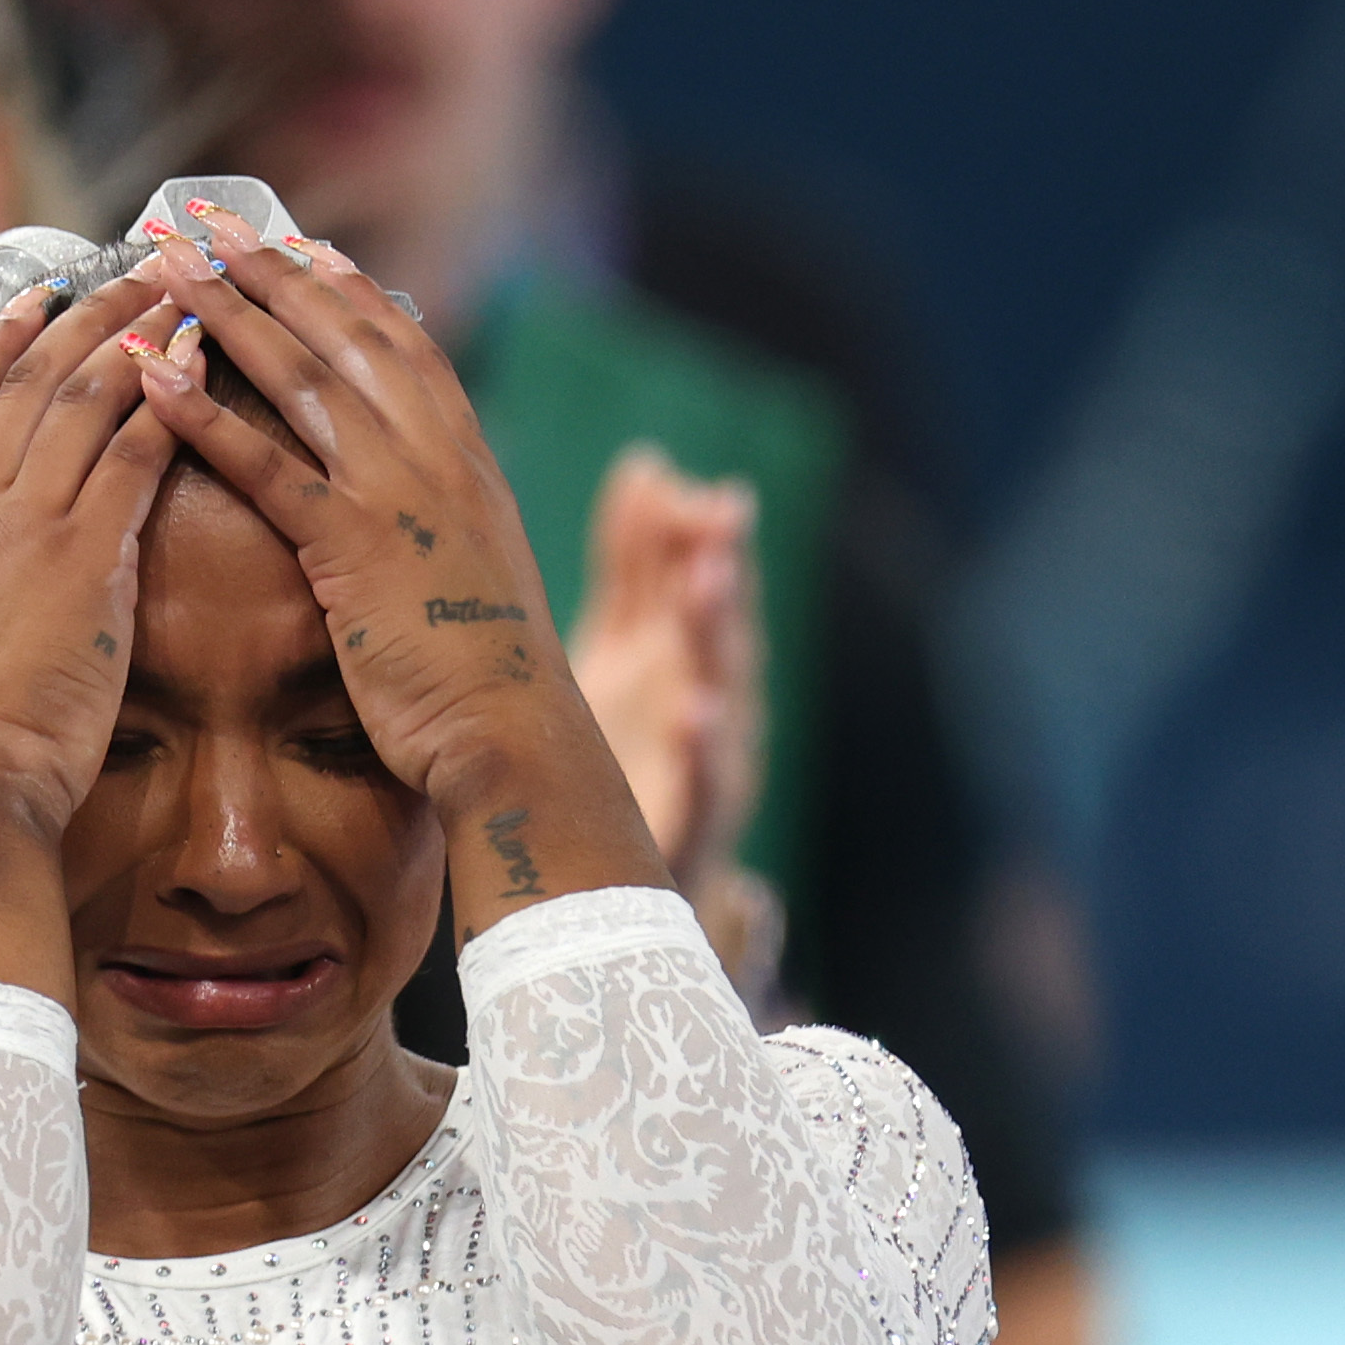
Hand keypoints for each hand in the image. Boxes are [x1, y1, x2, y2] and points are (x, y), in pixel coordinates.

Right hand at [0, 259, 192, 824]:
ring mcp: (25, 526)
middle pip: (26, 383)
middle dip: (83, 318)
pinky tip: (199, 364)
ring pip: (80, 399)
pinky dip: (166, 400)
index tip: (32, 302)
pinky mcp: (83, 556)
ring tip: (178, 296)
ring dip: (132, 337)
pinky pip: (130, 453)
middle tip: (130, 273)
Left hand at [120, 217, 664, 925]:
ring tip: (168, 264)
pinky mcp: (352, 546)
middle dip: (270, 270)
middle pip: (341, 334)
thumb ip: (439, 512)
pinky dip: (208, 417)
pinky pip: (268, 467)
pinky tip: (156, 378)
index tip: (299, 239)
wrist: (514, 731)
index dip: (344, 286)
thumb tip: (410, 490)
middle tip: (206, 221)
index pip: (399, 341)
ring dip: (229, 313)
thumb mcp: (471, 565)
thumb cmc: (484, 669)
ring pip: (302, 377)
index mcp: (463, 454)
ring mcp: (395, 492)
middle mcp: (432, 453)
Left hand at [567, 447, 762, 873]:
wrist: (629, 882)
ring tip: (708, 580)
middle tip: (713, 510)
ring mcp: (707, 758)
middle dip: (718, 564)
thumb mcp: (623, 645)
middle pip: (715, 623)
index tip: (661, 477)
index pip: (688, 577)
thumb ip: (638, 562)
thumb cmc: (627, 749)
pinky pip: (703, 782)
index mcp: (679, 653)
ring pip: (721, 686)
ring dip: (716, 633)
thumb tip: (648, 462)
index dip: (682, 526)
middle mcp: (705, 694)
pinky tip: (695, 712)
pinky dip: (704, 746)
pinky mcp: (694, 821)